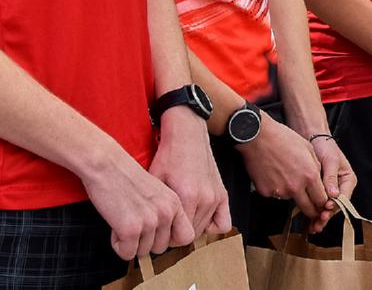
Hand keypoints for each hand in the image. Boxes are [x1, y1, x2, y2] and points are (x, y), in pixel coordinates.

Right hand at [78, 143, 188, 259]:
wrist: (105, 164)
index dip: (171, 240)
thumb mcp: (157, 191)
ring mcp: (150, 221)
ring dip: (130, 242)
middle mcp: (166, 213)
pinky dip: (118, 245)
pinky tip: (115, 226)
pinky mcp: (131, 229)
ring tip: (123, 220)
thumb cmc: (126, 177)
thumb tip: (166, 239)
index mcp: (175, 203)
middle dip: (144, 242)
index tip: (156, 235)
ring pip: (143, 252)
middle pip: (161, 248)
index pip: (186, 236)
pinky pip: (126, 253)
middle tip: (132, 223)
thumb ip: (165, 212)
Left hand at [149, 108, 230, 239]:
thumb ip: (156, 207)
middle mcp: (205, 198)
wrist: (187, 133)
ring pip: (204, 230)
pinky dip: (212, 226)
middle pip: (191, 236)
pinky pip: (223, 222)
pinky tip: (199, 219)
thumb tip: (149, 228)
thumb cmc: (169, 154)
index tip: (159, 230)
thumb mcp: (154, 180)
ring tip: (179, 221)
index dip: (165, 237)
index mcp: (187, 196)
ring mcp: (215, 196)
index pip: (178, 236)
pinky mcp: (222, 193)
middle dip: (177, 234)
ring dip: (191, 229)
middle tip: (166, 226)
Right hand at [237, 117, 328, 225]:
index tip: (322, 204)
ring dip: (292, 195)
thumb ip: (316, 168)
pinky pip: (276, 195)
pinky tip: (274, 174)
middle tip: (311, 207)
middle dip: (312, 210)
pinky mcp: (266, 192)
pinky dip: (277, 189)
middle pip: (308, 209)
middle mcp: (296, 187)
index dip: (323, 203)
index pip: (322, 200)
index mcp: (310, 175)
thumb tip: (319, 181)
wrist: (258, 137)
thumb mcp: (308, 149)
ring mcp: (280, 191)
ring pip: (291, 200)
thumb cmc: (283, 138)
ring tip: (286, 175)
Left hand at [309, 135, 355, 228]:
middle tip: (317, 224)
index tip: (325, 210)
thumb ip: (331, 177)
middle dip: (326, 216)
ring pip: (326, 209)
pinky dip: (314, 213)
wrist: (314, 140)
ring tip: (312, 227)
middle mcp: (341, 188)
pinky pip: (318, 205)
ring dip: (319, 218)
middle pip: (335, 206)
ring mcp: (330, 192)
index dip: (334, 206)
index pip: (343, 198)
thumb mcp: (330, 160)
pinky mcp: (320, 192)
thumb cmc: (325, 147)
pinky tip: (308, 222)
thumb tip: (333, 195)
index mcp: (348, 180)